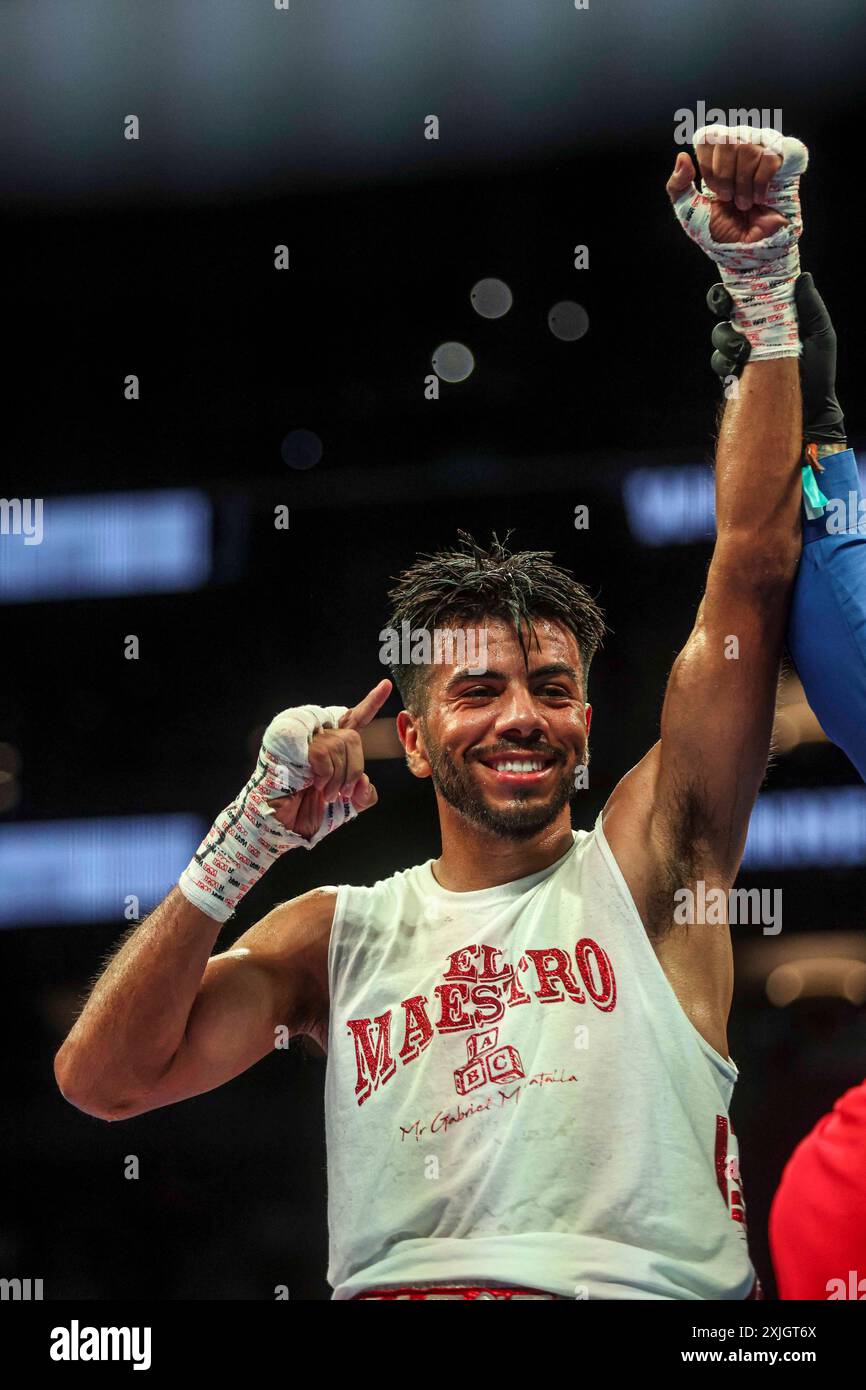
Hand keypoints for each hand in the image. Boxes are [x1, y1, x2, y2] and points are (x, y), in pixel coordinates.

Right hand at [267, 679, 390, 836]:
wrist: (281, 826)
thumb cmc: (307, 814)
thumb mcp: (346, 807)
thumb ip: (363, 794)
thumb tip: (364, 780)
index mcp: (332, 748)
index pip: (355, 719)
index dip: (371, 703)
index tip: (386, 685)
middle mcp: (318, 737)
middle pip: (354, 738)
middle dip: (353, 769)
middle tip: (341, 792)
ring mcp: (303, 737)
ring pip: (340, 745)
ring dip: (337, 777)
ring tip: (323, 793)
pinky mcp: (290, 740)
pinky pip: (323, 751)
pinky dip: (324, 773)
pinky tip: (312, 783)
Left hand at [667, 146, 783, 243]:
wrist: (747, 250)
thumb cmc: (719, 230)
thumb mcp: (689, 211)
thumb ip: (677, 186)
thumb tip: (682, 156)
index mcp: (716, 155)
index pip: (708, 136)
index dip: (708, 166)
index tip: (714, 190)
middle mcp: (740, 146)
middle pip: (727, 139)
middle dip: (724, 176)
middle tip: (729, 198)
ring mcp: (762, 151)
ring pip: (748, 147)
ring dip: (742, 184)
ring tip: (744, 203)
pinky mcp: (783, 162)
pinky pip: (769, 157)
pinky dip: (760, 184)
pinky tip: (759, 199)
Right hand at [706, 274, 845, 443]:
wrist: (811, 410)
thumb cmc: (819, 372)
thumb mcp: (821, 336)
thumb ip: (811, 307)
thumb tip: (801, 277)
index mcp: (770, 318)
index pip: (748, 294)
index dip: (736, 285)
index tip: (735, 282)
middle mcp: (751, 333)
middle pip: (724, 309)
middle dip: (719, 301)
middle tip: (726, 307)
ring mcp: (739, 355)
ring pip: (719, 336)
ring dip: (726, 337)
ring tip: (743, 348)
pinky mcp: (732, 377)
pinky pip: (719, 364)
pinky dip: (725, 361)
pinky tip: (738, 367)